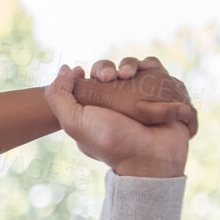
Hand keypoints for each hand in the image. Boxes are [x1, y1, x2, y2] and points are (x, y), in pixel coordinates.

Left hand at [69, 57, 197, 134]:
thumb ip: (58, 97)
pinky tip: (146, 70)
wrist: (152, 155)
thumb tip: (65, 69)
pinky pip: (154, 68)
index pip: (85, 82)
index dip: (83, 73)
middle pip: (107, 70)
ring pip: (131, 66)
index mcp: (93, 110)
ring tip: (128, 75)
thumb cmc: (111, 141)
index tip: (82, 72)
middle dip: (104, 68)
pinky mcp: (160, 92)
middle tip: (108, 78)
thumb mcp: (74, 122)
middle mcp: (115, 103)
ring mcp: (138, 97)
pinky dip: (150, 64)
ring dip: (128, 64)